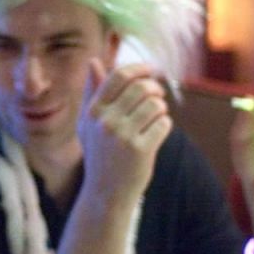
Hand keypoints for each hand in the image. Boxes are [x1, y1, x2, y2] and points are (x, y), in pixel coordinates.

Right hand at [77, 61, 171, 207]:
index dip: (139, 68)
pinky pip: (164, 123)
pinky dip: (164, 125)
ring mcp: (123, 136)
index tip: (150, 71)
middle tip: (157, 97)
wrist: (105, 193)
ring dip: (161, 108)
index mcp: (93, 111)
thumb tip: (93, 61)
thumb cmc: (100, 153)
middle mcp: (105, 121)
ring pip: (156, 104)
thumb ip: (91, 92)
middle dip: (155, 89)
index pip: (119, 76)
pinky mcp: (141, 150)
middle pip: (142, 87)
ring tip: (155, 117)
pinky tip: (155, 134)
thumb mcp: (89, 123)